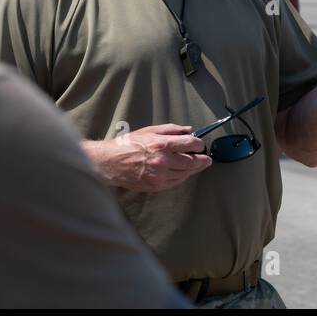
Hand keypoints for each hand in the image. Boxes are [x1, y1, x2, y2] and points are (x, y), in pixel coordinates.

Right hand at [91, 124, 211, 191]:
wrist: (110, 163)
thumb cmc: (129, 144)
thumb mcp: (150, 130)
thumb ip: (171, 129)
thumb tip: (188, 130)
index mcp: (161, 144)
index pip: (190, 144)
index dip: (199, 145)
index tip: (201, 145)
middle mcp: (162, 161)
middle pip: (192, 162)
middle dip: (202, 160)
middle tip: (207, 159)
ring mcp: (159, 175)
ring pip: (185, 174)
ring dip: (194, 170)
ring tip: (198, 166)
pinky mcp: (155, 186)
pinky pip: (175, 182)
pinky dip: (182, 177)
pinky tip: (184, 172)